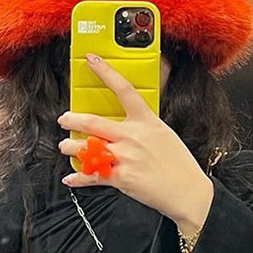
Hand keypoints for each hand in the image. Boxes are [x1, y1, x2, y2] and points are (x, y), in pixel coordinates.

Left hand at [57, 53, 213, 235]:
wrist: (188, 191)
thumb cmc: (178, 165)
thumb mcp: (163, 134)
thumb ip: (142, 126)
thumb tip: (124, 124)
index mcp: (146, 121)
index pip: (124, 89)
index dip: (105, 72)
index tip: (92, 60)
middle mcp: (132, 136)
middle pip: (92, 122)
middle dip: (72, 119)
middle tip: (64, 119)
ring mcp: (125, 157)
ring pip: (86, 148)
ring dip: (71, 147)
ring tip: (66, 147)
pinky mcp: (121, 178)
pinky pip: (92, 175)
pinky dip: (78, 178)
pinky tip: (71, 178)